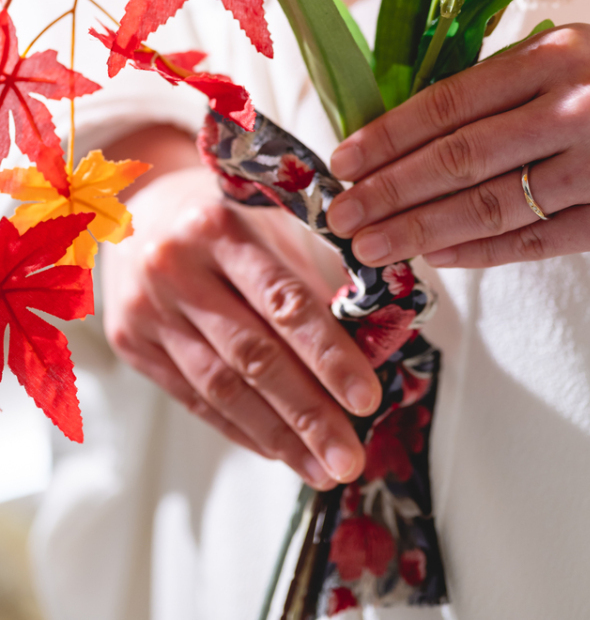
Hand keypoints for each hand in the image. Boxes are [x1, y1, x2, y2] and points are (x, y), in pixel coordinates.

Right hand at [102, 165, 381, 488]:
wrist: (134, 209)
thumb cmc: (224, 217)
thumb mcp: (269, 220)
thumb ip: (313, 276)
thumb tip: (370, 346)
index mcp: (220, 227)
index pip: (284, 302)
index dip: (328, 354)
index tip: (367, 399)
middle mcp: (176, 268)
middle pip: (253, 355)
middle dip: (308, 414)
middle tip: (350, 459)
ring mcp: (147, 309)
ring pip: (221, 387)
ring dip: (277, 437)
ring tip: (323, 469)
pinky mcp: (130, 342)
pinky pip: (193, 398)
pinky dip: (240, 429)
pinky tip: (279, 451)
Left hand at [326, 24, 589, 267]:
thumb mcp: (585, 50)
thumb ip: (513, 83)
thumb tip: (427, 128)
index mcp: (557, 56)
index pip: (449, 102)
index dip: (388, 136)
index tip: (345, 159)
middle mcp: (575, 109)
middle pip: (456, 158)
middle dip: (387, 190)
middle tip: (340, 213)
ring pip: (487, 207)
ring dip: (418, 231)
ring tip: (372, 245)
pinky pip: (532, 242)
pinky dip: (477, 251)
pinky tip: (437, 255)